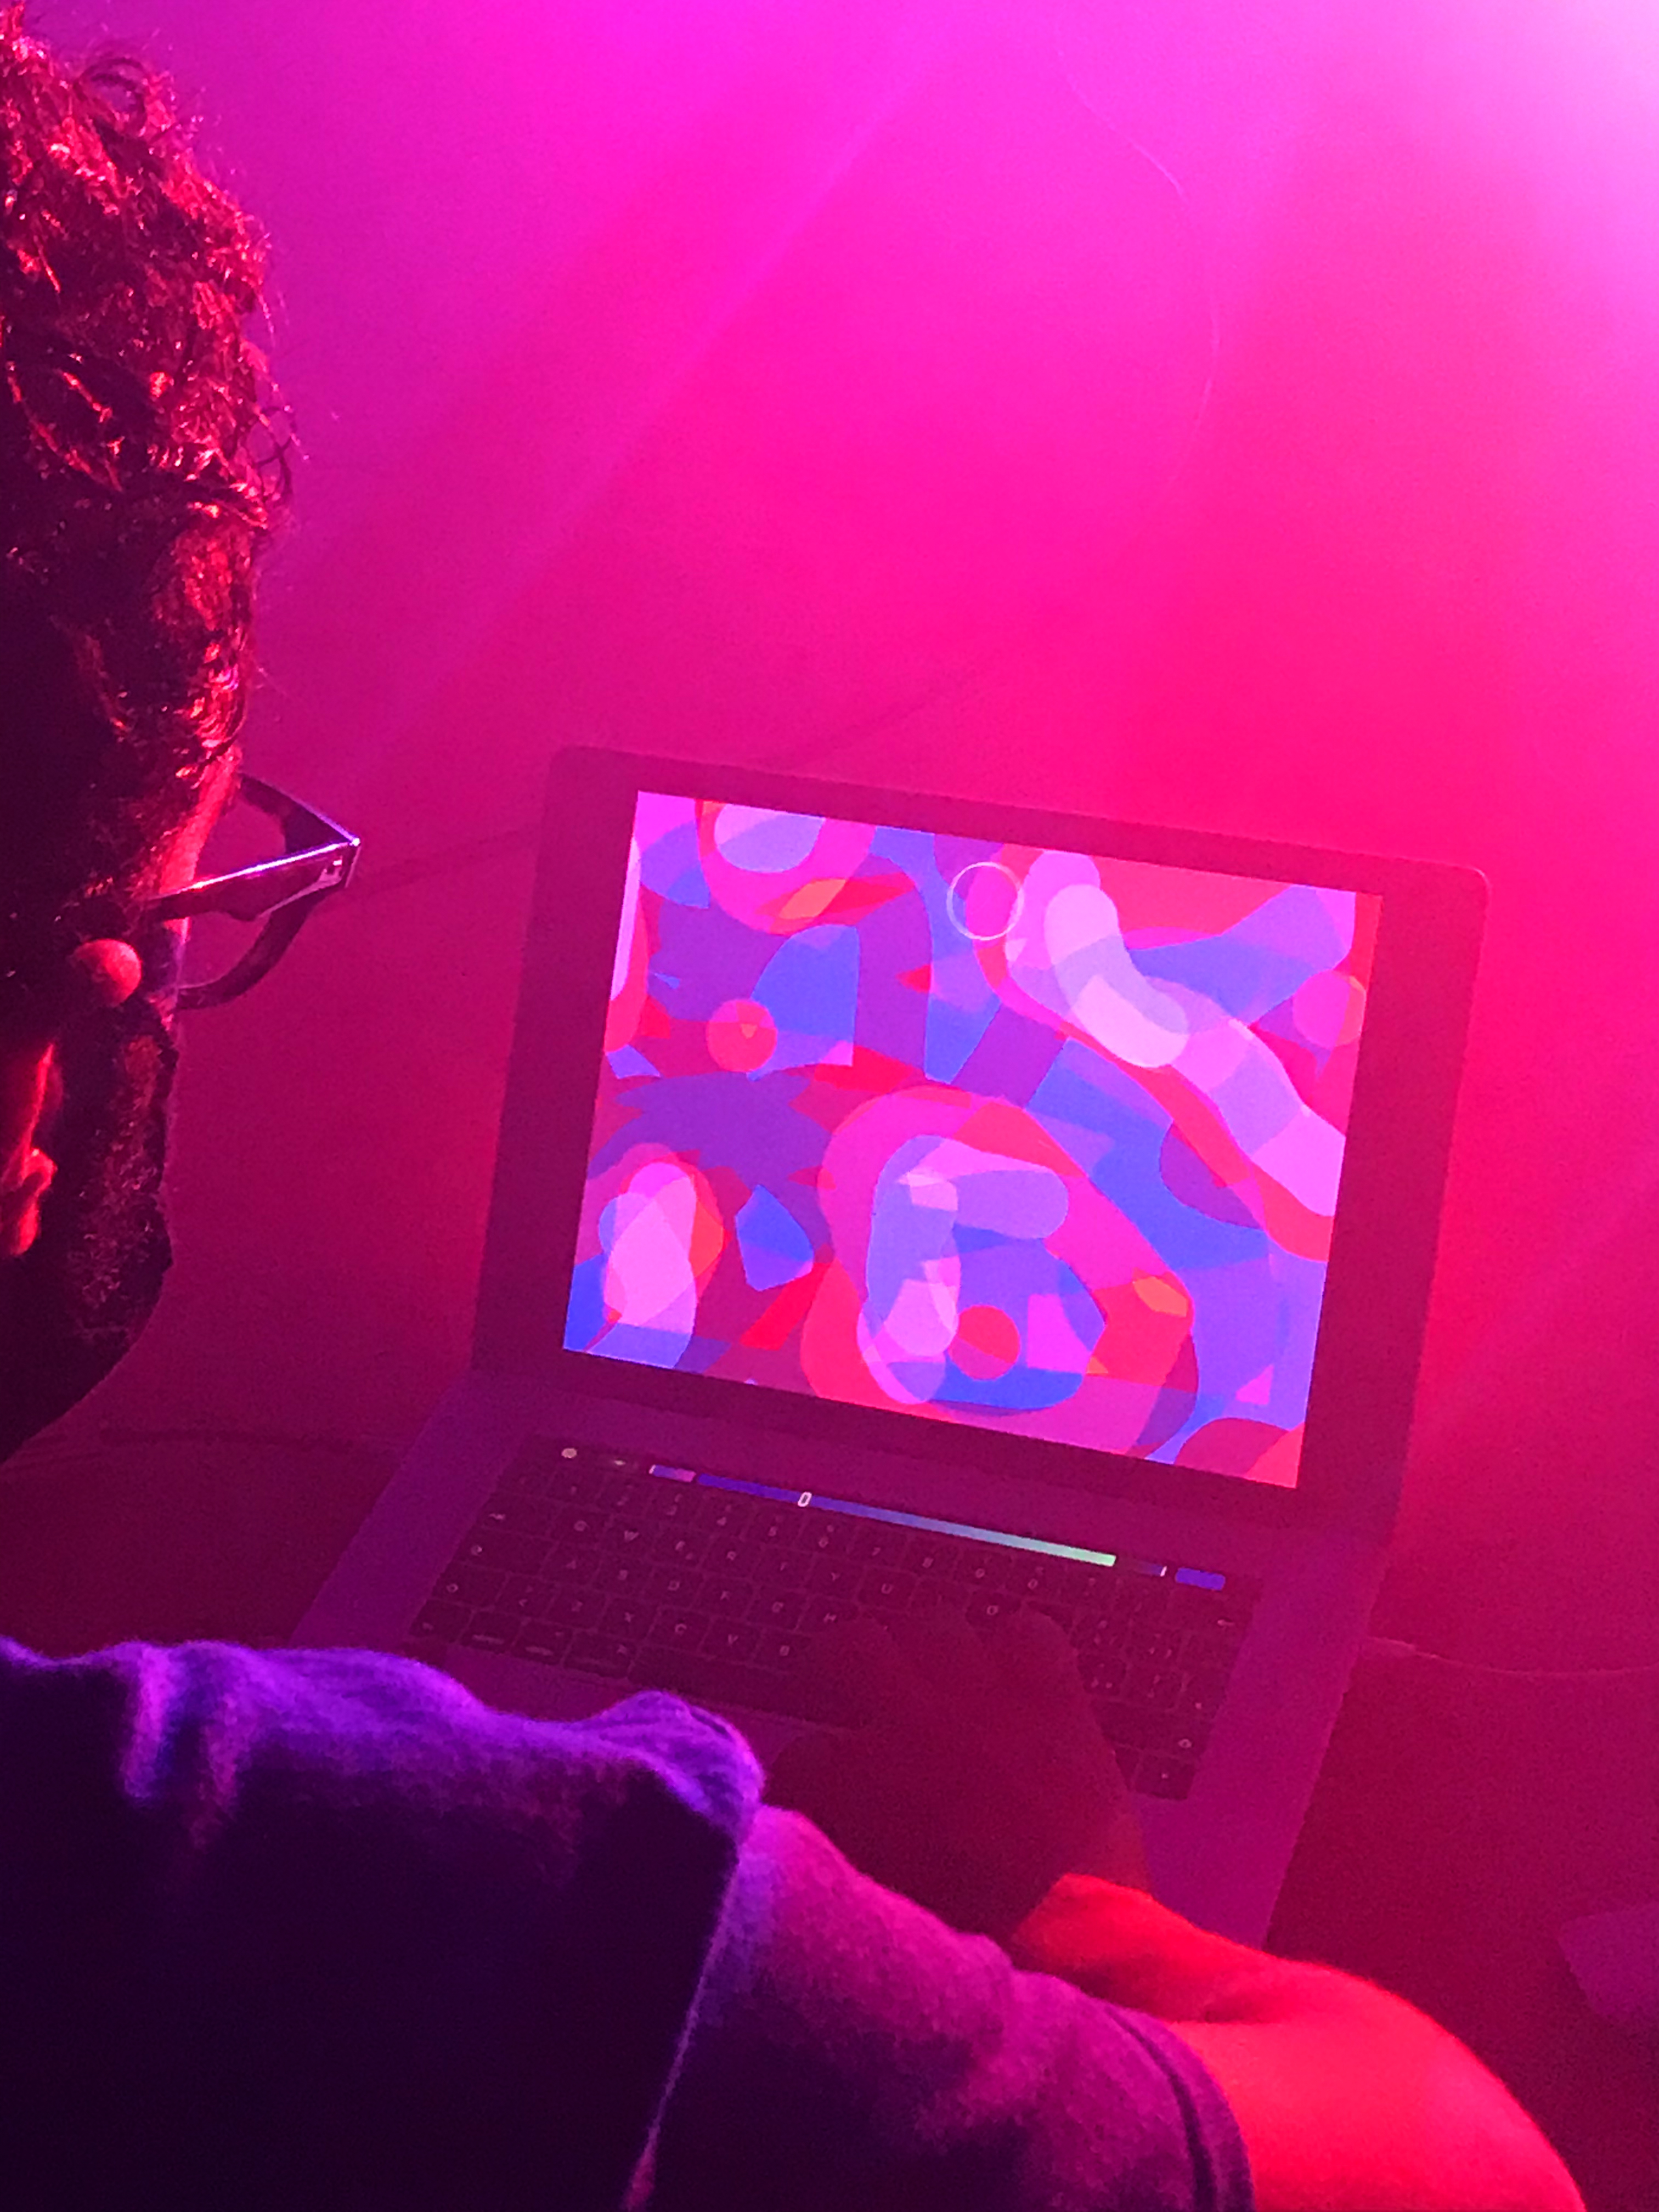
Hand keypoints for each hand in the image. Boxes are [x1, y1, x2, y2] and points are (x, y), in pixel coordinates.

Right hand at [765, 1605, 1148, 1941]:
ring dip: (933, 1659)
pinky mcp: (1056, 1702)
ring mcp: (986, 1702)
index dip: (814, 1785)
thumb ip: (844, 1853)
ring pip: (937, 1626)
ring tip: (945, 1693)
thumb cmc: (965, 1953)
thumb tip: (831, 1831)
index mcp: (852, 1781)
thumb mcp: (875, 1908)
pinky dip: (1021, 1656)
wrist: (1075, 1959)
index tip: (827, 1803)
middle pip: (853, 1646)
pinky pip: (1030, 1633)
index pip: (802, 1757)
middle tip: (863, 1705)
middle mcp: (909, 1721)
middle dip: (848, 1673)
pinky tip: (1019, 1689)